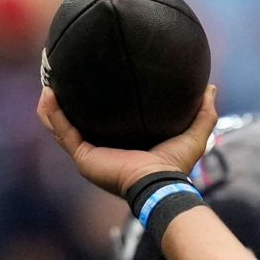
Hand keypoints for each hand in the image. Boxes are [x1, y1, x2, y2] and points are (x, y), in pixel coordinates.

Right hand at [36, 85, 218, 197]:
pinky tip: (48, 92)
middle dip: (66, 102)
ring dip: (52, 105)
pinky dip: (53, 112)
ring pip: (61, 126)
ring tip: (48, 80)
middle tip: (62, 75)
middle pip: (76, 123)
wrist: (160, 183)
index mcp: (121, 145)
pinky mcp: (83, 156)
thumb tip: (210, 88)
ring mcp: (90, 154)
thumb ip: (204, 112)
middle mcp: (102, 150)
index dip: (96, 104)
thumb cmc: (176, 166)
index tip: (93, 79)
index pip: (104, 123)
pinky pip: (61, 130)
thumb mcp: (194, 134)